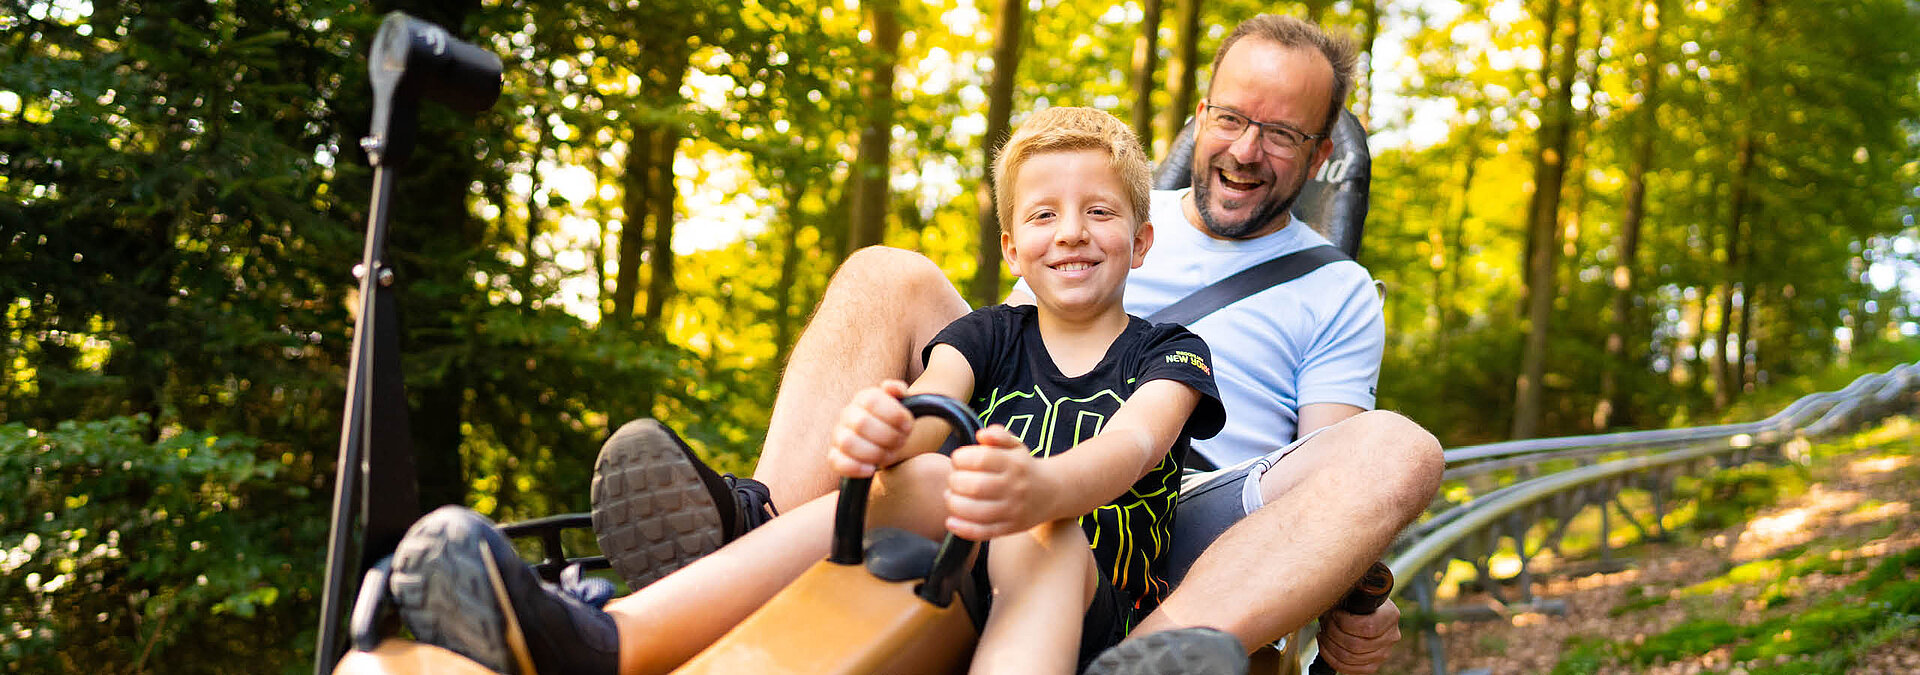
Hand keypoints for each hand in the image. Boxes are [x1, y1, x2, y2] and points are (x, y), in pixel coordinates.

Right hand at [827, 380, 913, 477]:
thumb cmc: (893, 422)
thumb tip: (891, 388)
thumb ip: (899, 392)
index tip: (908, 425)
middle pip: (861, 423)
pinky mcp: (835, 456)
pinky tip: (871, 469)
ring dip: (875, 452)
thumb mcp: (901, 404)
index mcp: (864, 398)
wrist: (884, 441)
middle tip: (901, 441)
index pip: (872, 400)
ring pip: (848, 443)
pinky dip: (855, 467)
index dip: (894, 414)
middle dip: (888, 436)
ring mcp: (839, 435)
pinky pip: (837, 462)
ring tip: (890, 454)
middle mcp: (847, 414)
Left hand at [943, 425, 1050, 539]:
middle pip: (976, 486)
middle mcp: (1014, 488)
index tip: (958, 460)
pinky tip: (951, 521)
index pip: (981, 459)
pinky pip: (982, 532)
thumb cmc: (1023, 467)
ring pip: (976, 512)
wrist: (1052, 493)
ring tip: (951, 496)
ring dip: (955, 504)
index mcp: (1014, 464)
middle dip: (955, 481)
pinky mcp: (1009, 528)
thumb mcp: (1016, 445)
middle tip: (954, 479)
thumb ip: (998, 435)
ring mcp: (1012, 511)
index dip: (961, 458)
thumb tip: (981, 435)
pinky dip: (963, 529)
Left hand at [1315, 597, 1400, 673]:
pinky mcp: (1373, 665)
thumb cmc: (1355, 598)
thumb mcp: (1355, 590)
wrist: (1362, 609)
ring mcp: (1383, 653)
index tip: (1334, 613)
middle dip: (1333, 633)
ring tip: (1323, 633)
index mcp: (1391, 615)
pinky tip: (1325, 646)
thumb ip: (1349, 590)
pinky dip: (1332, 659)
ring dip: (1330, 645)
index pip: (1367, 627)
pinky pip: (1350, 669)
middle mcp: (1391, 636)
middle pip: (1356, 645)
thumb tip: (1331, 584)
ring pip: (1350, 658)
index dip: (1344, 623)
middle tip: (1324, 623)